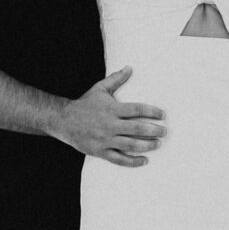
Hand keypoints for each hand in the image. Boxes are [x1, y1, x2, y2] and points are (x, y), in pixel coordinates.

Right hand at [52, 67, 166, 166]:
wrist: (63, 120)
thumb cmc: (85, 104)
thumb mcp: (100, 89)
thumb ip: (116, 79)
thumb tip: (130, 67)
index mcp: (112, 109)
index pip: (137, 110)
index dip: (152, 112)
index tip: (162, 114)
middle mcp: (110, 125)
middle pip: (137, 129)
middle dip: (154, 130)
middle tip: (165, 131)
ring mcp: (105, 140)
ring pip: (130, 145)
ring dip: (147, 145)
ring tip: (158, 144)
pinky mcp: (100, 151)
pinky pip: (120, 159)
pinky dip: (133, 161)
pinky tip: (145, 160)